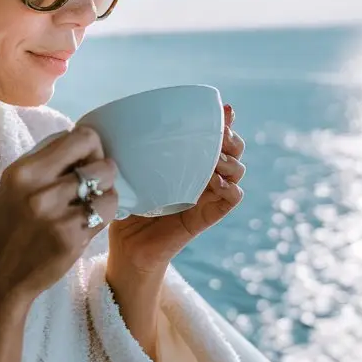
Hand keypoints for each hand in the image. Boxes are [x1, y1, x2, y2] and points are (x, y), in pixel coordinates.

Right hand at [0, 125, 119, 310]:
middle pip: (98, 160)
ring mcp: (56, 215)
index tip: (86, 160)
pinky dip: (104, 214)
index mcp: (22, 171)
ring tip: (92, 202)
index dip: (90, 147)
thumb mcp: (11, 188)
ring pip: (107, 186)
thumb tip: (80, 141)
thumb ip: (42, 164)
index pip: (77, 137)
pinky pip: (105, 213)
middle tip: (95, 183)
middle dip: (103, 168)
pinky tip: (90, 220)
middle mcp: (38, 190)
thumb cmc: (3, 231)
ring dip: (106, 192)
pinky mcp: (71, 239)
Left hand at [107, 104, 245, 275]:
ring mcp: (206, 197)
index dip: (224, 123)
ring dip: (231, 162)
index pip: (214, 138)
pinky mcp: (205, 218)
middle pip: (234, 151)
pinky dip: (231, 189)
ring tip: (215, 161)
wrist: (125, 249)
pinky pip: (230, 201)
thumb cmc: (125, 209)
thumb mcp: (130, 174)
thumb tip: (124, 122)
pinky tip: (218, 183)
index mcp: (187, 164)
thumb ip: (134, 152)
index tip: (224, 112)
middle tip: (220, 135)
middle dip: (232, 139)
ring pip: (237, 173)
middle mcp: (201, 178)